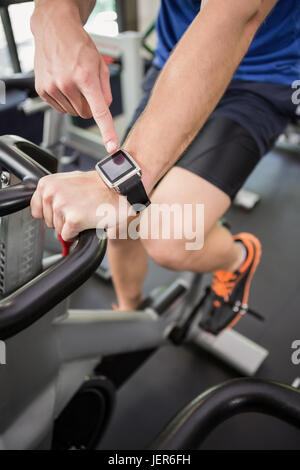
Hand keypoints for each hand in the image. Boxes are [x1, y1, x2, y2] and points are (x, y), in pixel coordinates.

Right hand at [30, 0, 117, 152]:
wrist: (55, 30)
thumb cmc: (79, 46)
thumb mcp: (100, 65)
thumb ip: (106, 91)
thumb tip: (105, 110)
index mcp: (86, 78)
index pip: (100, 112)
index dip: (107, 132)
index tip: (111, 146)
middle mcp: (67, 84)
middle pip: (86, 114)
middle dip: (89, 105)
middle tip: (86, 87)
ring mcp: (53, 88)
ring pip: (73, 112)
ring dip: (76, 102)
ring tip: (73, 81)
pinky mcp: (43, 90)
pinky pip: (61, 108)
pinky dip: (65, 100)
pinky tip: (63, 84)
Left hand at [30, 171, 125, 239]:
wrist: (117, 190)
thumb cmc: (97, 187)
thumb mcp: (68, 182)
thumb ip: (53, 193)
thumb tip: (43, 210)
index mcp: (47, 184)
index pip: (36, 210)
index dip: (51, 213)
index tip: (64, 209)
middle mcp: (51, 193)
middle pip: (48, 221)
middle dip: (62, 219)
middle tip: (78, 208)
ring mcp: (62, 207)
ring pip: (58, 229)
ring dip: (71, 225)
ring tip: (84, 212)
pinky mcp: (73, 220)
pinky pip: (67, 236)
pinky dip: (77, 233)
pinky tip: (86, 221)